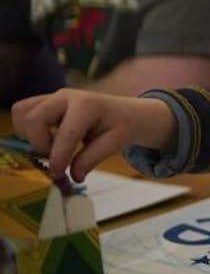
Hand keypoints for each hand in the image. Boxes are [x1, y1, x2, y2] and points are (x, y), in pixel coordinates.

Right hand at [11, 89, 173, 180]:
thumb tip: (73, 176)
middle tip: (54, 156)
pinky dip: (26, 129)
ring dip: (29, 135)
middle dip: (38, 143)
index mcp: (87, 105)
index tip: (57, 173)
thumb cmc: (120, 126)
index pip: (65, 132)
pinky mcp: (43, 102)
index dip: (58, 155)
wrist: (123, 112)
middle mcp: (65, 97)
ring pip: (22, 112)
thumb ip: (93, 158)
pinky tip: (46, 139)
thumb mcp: (115, 143)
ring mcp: (52, 97)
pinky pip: (22, 112)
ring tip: (50, 146)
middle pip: (33, 118)